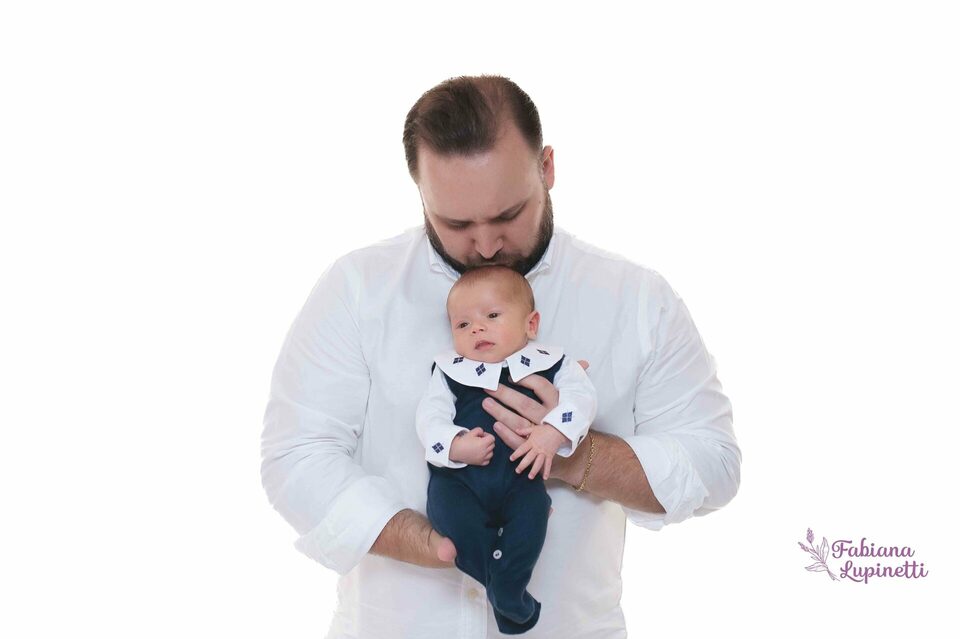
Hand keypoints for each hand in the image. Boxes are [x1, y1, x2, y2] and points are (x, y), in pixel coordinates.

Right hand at [449, 427, 494, 465]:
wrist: (455, 450)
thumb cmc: (463, 441)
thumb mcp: (471, 431)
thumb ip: (480, 430)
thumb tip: (483, 434)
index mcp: (483, 443)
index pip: (492, 438)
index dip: (487, 435)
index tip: (481, 435)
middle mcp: (484, 452)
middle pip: (492, 445)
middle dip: (488, 441)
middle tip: (480, 440)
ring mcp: (482, 458)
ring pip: (491, 453)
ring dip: (488, 449)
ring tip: (480, 447)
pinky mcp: (479, 463)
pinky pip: (488, 461)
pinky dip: (486, 457)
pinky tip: (481, 454)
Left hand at [484, 360, 589, 482]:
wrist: (573, 449)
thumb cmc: (567, 417)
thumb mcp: (574, 398)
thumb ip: (575, 378)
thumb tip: (584, 363)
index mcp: (559, 402)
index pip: (542, 387)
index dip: (526, 380)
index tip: (510, 376)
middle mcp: (550, 417)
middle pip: (525, 404)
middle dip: (505, 395)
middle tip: (488, 387)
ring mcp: (541, 434)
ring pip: (518, 422)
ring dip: (500, 413)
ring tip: (486, 403)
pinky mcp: (534, 447)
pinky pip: (519, 442)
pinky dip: (506, 435)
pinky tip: (495, 426)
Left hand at [509, 423, 569, 478]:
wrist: (557, 430)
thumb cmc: (544, 429)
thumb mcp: (533, 429)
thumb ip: (524, 431)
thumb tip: (516, 430)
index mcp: (532, 442)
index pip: (522, 449)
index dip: (516, 454)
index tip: (511, 459)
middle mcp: (537, 448)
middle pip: (529, 458)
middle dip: (523, 465)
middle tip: (517, 471)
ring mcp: (544, 452)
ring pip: (539, 463)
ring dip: (534, 470)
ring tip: (530, 477)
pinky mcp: (550, 455)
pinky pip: (548, 464)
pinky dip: (547, 471)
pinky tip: (545, 478)